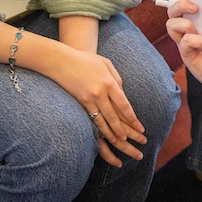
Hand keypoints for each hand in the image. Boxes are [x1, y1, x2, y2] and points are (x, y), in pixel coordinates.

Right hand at [50, 49, 146, 166]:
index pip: (124, 104)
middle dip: (125, 129)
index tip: (140, 126)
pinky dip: (99, 128)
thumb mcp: (107, 64)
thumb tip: (123, 95)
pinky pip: (92, 118)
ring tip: (121, 141)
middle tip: (136, 138)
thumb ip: (117, 79)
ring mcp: (89, 99)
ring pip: (103, 120)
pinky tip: (104, 135)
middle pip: (115, 115)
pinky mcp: (80, 103)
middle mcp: (100, 93)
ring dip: (112, 132)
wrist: (62, 62)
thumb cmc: (87, 60)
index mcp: (109, 82)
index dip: (132, 117)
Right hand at [165, 0, 201, 93]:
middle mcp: (189, 27)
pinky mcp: (186, 54)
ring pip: (171, 24)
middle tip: (195, 7)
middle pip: (173, 10)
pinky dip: (191, 41)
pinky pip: (182, 43)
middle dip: (180, 5)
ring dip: (184, 23)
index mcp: (198, 18)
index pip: (185, 1)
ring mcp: (185, 40)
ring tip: (198, 30)